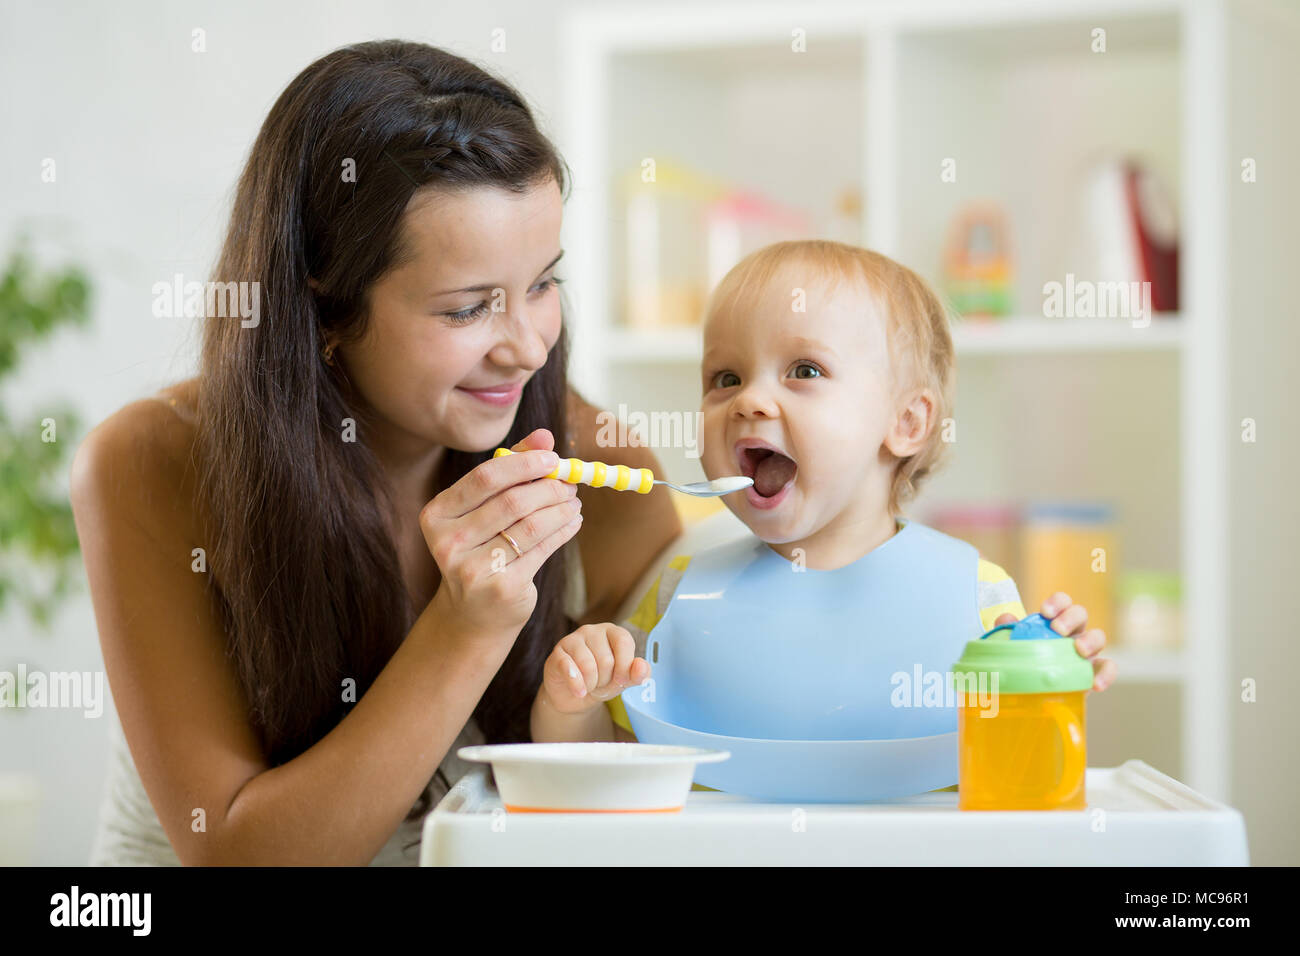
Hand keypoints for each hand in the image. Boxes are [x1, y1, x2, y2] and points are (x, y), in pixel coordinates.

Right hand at [421, 428, 582, 642]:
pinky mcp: (501, 588)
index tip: (552, 458)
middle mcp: (449, 542)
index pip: (485, 478)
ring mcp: (473, 569)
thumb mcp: (484, 509)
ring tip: (573, 502)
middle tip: (569, 484)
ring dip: (561, 509)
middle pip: (512, 502)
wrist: (473, 614)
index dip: (524, 463)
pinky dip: (563, 531)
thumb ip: (511, 469)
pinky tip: (573, 522)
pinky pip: (542, 550)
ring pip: (531, 526)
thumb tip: (545, 437)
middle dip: (549, 488)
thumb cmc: (481, 548)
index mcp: (437, 514)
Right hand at [538, 623, 650, 714]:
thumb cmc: (601, 682)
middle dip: (606, 679)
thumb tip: (642, 667)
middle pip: (606, 659)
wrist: (574, 696)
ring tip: (589, 684)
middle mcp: (593, 631)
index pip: (624, 641)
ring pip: (588, 666)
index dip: (624, 665)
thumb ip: (637, 674)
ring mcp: (573, 640)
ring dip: (591, 684)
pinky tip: (579, 691)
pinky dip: (576, 685)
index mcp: (613, 632)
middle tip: (600, 681)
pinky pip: (569, 669)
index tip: (621, 680)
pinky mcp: (557, 653)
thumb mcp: (622, 681)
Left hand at [994, 591, 1115, 691]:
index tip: (1045, 612)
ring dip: (1090, 640)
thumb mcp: (1011, 647)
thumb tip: (1005, 619)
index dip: (1057, 602)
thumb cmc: (1022, 663)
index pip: (1062, 602)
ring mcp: (1086, 652)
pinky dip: (1106, 674)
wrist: (1029, 692)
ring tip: (1079, 651)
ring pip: (1098, 637)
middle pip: (1080, 614)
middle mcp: (1072, 632)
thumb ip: (1007, 631)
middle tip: (1058, 629)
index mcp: (1054, 621)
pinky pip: (1107, 668)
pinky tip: (1096, 684)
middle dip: (1071, 618)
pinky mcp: (1093, 672)